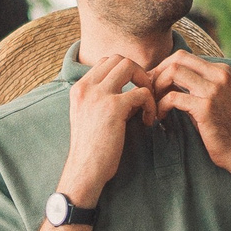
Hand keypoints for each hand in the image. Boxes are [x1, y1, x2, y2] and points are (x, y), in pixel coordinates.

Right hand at [60, 53, 158, 203]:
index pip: (105, 62)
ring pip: (130, 67)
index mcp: (79, 89)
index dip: (125, 71)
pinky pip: (141, 92)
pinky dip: (150, 104)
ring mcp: (99, 95)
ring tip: (148, 104)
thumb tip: (131, 93)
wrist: (85, 170)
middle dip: (138, 72)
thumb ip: (102, 101)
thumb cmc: (91, 150)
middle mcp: (87, 87)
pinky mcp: (113, 107)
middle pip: (119, 59)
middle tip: (145, 93)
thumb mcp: (89, 118)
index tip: (134, 89)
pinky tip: (148, 120)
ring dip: (145, 83)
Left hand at [147, 50, 230, 185]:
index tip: (153, 84)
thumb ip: (195, 84)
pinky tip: (160, 117)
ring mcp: (214, 89)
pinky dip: (161, 106)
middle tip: (148, 91)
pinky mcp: (206, 107)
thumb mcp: (211, 98)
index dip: (163, 68)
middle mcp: (219, 75)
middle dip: (157, 73)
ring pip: (173, 72)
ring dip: (157, 88)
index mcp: (221, 70)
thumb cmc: (222, 127)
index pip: (184, 57)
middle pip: (177, 59)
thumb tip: (164, 75)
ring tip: (153, 104)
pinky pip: (173, 97)